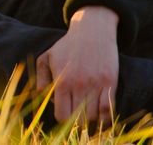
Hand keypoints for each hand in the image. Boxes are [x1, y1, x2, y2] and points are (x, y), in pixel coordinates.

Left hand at [35, 6, 118, 127]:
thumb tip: (42, 96)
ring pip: (94, 117)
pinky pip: (109, 109)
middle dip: (77, 122)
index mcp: (61, 81)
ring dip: (91, 120)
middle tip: (78, 117)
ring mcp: (96, 85)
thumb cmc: (67, 46)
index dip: (63, 119)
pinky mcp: (110, 82)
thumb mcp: (47, 57)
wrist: (92, 31)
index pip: (62, 115)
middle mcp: (78, 85)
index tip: (65, 115)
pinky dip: (106, 117)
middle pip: (79, 120)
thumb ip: (41, 78)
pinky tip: (102, 114)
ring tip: (88, 114)